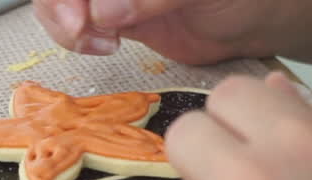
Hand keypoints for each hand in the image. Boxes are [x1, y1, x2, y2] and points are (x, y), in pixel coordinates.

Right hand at [32, 0, 271, 63]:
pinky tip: (104, 44)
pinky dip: (75, 35)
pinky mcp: (108, 12)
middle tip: (80, 29)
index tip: (83, 11)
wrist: (251, 19)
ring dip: (63, 22)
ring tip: (96, 41)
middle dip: (59, 4)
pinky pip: (72, 21)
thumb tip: (104, 11)